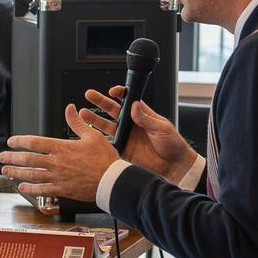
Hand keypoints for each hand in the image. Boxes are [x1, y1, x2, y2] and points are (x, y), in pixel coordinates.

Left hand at [0, 104, 122, 202]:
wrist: (112, 181)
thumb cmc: (105, 159)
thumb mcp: (92, 135)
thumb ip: (77, 122)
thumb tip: (70, 108)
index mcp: (62, 147)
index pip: (35, 142)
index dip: (20, 141)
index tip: (11, 141)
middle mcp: (57, 163)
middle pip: (28, 159)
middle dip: (12, 157)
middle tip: (2, 157)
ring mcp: (58, 177)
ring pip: (32, 174)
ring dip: (16, 172)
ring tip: (5, 171)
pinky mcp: (62, 190)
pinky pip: (42, 190)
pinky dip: (30, 189)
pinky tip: (21, 187)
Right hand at [76, 85, 197, 181]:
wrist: (173, 165)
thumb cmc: (173, 144)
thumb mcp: (161, 127)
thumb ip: (146, 118)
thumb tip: (134, 106)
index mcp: (142, 115)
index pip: (128, 101)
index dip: (119, 94)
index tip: (112, 91)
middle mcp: (132, 125)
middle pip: (112, 110)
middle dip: (100, 102)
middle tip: (89, 95)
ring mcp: (126, 137)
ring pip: (106, 126)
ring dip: (95, 119)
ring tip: (83, 113)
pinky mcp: (123, 150)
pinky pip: (108, 144)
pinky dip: (99, 141)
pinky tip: (90, 136)